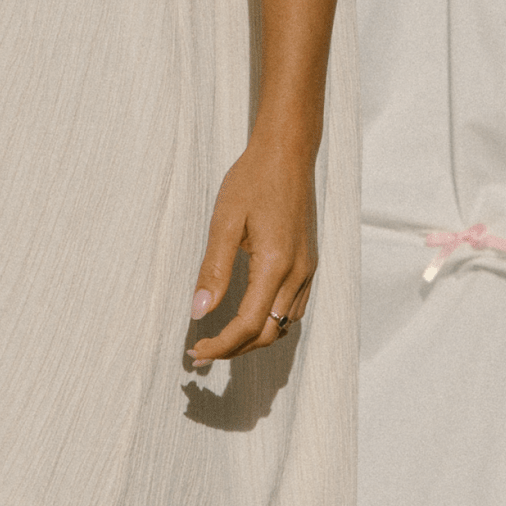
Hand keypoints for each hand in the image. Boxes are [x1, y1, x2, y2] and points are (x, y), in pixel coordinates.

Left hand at [189, 132, 318, 360]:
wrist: (288, 153)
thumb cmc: (252, 180)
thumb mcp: (224, 221)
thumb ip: (213, 270)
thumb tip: (199, 312)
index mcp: (276, 265)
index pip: (248, 324)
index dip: (221, 345)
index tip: (196, 352)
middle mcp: (298, 273)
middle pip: (268, 333)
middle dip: (235, 349)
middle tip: (202, 352)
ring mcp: (308, 269)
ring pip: (285, 325)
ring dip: (253, 338)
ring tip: (221, 338)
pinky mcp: (310, 263)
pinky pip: (294, 308)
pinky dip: (271, 322)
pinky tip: (249, 315)